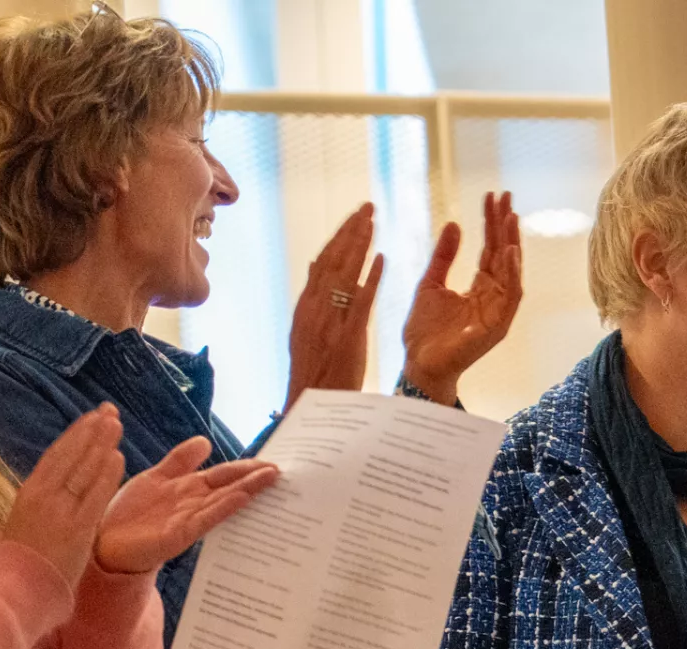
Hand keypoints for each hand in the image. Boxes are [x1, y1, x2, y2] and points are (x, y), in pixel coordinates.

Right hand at [3, 404, 125, 587]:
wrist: (17, 590)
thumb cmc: (23, 561)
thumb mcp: (28, 521)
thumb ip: (44, 500)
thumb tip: (57, 482)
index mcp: (29, 493)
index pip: (56, 456)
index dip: (75, 434)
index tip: (91, 417)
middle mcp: (42, 497)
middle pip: (70, 456)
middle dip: (91, 431)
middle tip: (109, 411)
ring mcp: (59, 512)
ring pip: (83, 471)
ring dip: (101, 444)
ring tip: (116, 424)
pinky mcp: (76, 529)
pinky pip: (94, 497)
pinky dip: (105, 475)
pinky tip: (118, 457)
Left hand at [94, 437, 278, 574]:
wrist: (105, 542)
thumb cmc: (131, 514)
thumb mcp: (157, 478)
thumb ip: (180, 461)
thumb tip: (205, 441)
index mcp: (190, 488)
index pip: (224, 474)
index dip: (246, 467)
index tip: (271, 461)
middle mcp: (195, 503)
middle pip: (230, 486)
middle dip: (254, 477)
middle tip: (281, 469)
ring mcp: (189, 518)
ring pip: (224, 500)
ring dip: (247, 489)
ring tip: (270, 478)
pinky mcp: (180, 534)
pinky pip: (206, 518)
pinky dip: (224, 507)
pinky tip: (241, 497)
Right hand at [285, 203, 384, 413]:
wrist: (312, 403)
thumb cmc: (315, 372)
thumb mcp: (306, 331)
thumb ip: (313, 298)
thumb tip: (316, 264)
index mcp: (306, 306)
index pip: (323, 261)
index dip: (339, 236)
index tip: (355, 217)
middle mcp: (314, 308)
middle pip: (333, 260)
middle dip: (351, 231)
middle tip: (368, 207)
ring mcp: (330, 321)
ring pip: (344, 273)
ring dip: (359, 244)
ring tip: (373, 220)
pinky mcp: (348, 336)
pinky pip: (360, 302)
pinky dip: (370, 278)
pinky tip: (381, 259)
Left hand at [401, 191, 522, 404]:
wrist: (418, 363)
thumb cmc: (424, 330)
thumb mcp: (430, 283)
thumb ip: (443, 256)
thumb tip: (454, 224)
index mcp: (478, 288)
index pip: (490, 250)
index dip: (491, 224)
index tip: (491, 197)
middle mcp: (492, 297)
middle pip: (503, 255)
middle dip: (505, 226)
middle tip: (506, 196)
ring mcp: (497, 312)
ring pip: (511, 272)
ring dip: (513, 244)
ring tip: (510, 217)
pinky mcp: (497, 326)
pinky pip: (511, 297)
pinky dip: (512, 274)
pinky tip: (509, 251)